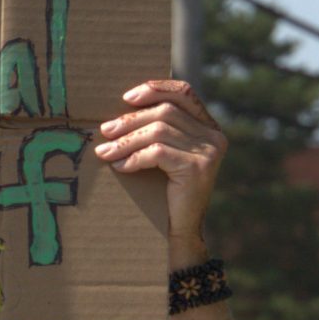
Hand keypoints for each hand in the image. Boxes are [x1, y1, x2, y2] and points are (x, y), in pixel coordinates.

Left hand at [95, 79, 227, 266]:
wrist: (181, 230)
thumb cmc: (167, 192)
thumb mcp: (167, 155)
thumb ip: (160, 131)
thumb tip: (123, 108)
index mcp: (208, 127)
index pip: (184, 93)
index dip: (155, 89)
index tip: (126, 97)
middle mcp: (213, 135)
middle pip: (166, 112)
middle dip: (131, 120)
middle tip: (105, 130)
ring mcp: (208, 151)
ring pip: (159, 131)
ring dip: (127, 140)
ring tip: (105, 151)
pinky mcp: (197, 168)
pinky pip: (158, 152)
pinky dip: (135, 157)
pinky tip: (120, 166)